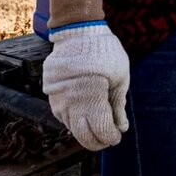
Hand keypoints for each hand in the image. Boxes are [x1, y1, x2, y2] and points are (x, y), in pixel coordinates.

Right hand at [42, 23, 129, 150]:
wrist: (78, 33)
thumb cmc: (104, 52)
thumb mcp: (120, 77)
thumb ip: (118, 105)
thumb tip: (122, 128)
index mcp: (92, 97)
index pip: (101, 130)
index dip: (110, 137)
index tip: (117, 136)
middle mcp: (72, 103)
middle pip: (83, 136)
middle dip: (97, 142)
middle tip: (108, 139)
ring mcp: (59, 101)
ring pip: (72, 129)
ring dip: (86, 133)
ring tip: (99, 127)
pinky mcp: (52, 98)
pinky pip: (64, 118)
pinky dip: (75, 122)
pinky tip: (86, 117)